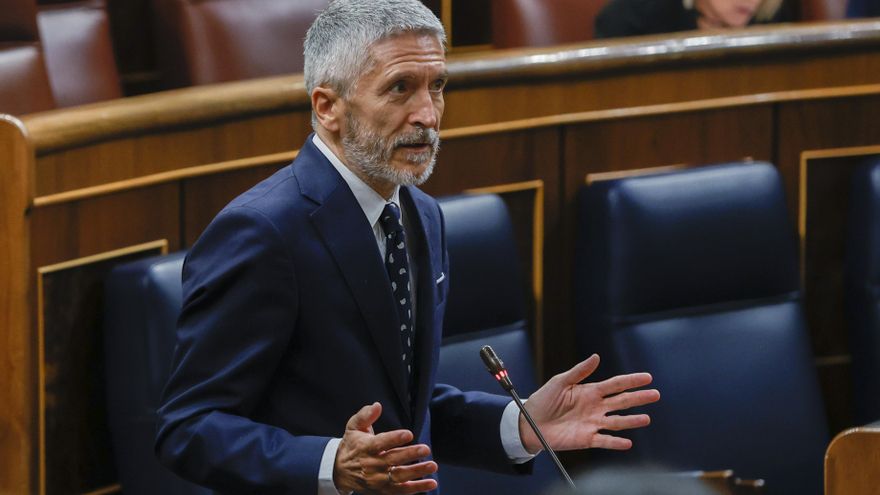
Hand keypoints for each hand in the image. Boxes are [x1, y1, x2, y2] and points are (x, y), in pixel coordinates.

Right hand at [333, 402, 437, 493]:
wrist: (340, 471)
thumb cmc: (352, 445)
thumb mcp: (353, 427)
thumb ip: (365, 415)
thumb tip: (377, 405)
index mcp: (365, 447)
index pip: (380, 443)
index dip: (394, 439)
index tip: (408, 434)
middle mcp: (372, 464)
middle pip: (393, 460)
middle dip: (410, 454)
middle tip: (426, 449)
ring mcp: (378, 479)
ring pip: (399, 476)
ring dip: (417, 472)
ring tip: (432, 465)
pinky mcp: (384, 489)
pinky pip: (401, 490)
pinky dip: (417, 488)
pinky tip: (431, 483)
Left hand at [520, 354, 659, 453]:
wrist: (530, 422)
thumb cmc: (543, 400)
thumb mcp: (560, 381)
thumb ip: (579, 371)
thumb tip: (596, 356)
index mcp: (590, 391)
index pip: (615, 385)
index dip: (631, 381)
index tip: (647, 377)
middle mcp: (595, 407)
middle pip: (621, 402)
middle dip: (638, 398)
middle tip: (655, 394)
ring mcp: (593, 423)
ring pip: (617, 422)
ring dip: (632, 421)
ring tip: (646, 419)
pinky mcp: (587, 439)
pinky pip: (604, 441)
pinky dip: (616, 442)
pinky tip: (628, 442)